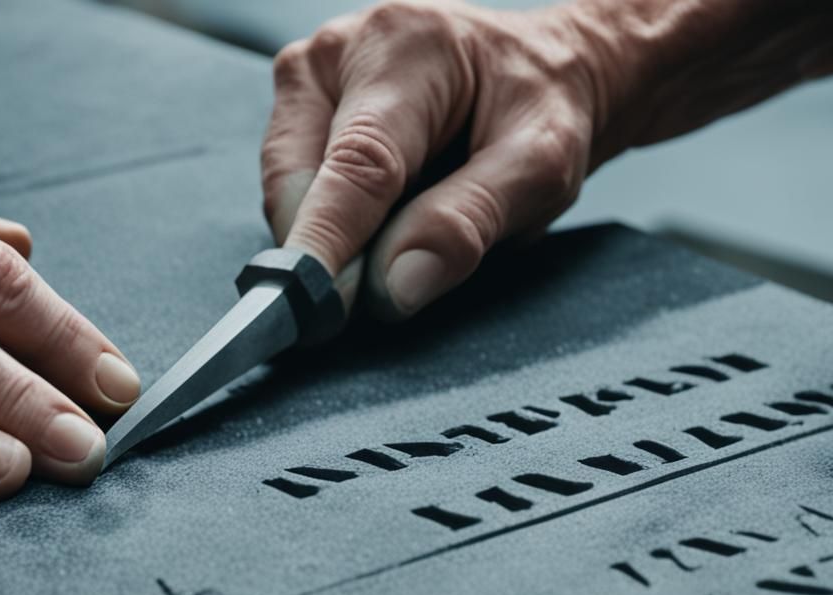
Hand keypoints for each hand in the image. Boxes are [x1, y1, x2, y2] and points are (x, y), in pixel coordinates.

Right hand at [262, 0, 601, 319]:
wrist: (545, 69)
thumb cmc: (545, 109)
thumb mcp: (541, 166)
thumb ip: (469, 221)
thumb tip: (393, 286)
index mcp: (406, 48)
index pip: (356, 163)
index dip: (331, 242)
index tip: (318, 308)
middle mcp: (340, 50)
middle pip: (300, 179)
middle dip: (334, 248)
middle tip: (387, 288)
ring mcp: (311, 74)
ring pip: (287, 190)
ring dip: (337, 234)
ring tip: (406, 224)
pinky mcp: (300, 104)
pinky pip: (294, 187)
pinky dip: (334, 220)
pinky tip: (383, 212)